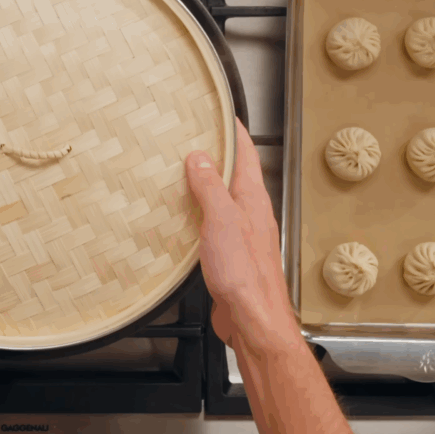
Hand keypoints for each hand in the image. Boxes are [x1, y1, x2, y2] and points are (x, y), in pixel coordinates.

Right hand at [186, 118, 299, 352]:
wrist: (253, 319)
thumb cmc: (245, 274)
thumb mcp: (222, 220)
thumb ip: (210, 187)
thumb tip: (199, 158)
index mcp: (253, 200)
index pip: (247, 154)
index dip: (234, 132)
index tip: (222, 114)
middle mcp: (251, 214)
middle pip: (235, 175)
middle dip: (216, 156)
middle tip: (193, 139)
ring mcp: (242, 235)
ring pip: (223, 201)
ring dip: (205, 186)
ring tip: (181, 173)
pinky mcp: (230, 256)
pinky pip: (213, 225)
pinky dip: (198, 215)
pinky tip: (183, 219)